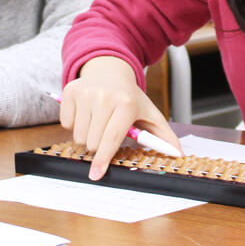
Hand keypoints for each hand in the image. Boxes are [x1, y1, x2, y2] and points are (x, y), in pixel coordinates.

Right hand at [58, 55, 181, 179]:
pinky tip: (85, 113)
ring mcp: (85, 93)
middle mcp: (104, 97)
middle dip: (99, 146)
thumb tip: (179, 154)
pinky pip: (66, 124)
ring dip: (86, 136)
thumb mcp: (149, 113)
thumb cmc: (130, 98)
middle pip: (92, 142)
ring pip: (78, 136)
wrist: (110, 71)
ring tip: (97, 122)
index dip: (104, 158)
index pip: (112, 138)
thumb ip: (164, 136)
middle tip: (106, 133)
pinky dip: (74, 124)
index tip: (96, 174)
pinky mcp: (69, 91)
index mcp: (126, 103)